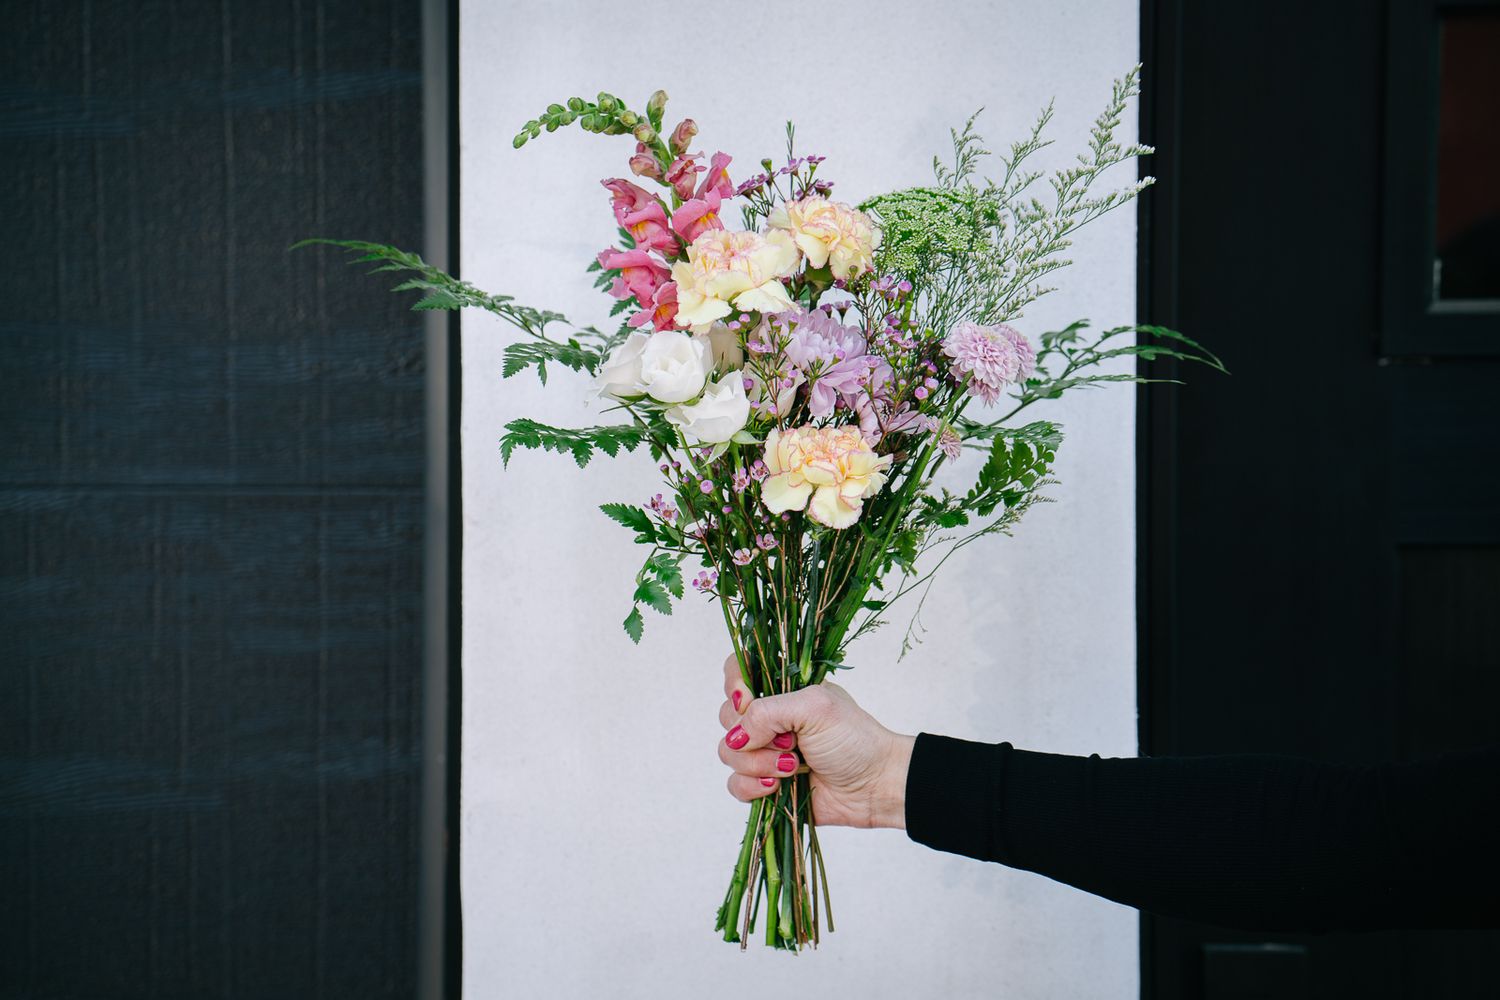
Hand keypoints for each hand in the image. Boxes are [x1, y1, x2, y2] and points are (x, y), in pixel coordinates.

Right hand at [716, 654, 913, 828]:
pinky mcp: (764, 784)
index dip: (734, 686)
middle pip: (727, 717)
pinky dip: (754, 787)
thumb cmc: (854, 739)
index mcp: (781, 689)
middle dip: (752, 734)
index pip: (736, 671)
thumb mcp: (815, 708)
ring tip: (792, 767)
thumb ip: (767, 712)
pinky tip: (779, 787)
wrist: (875, 786)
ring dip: (758, 763)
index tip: (747, 702)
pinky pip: (735, 784)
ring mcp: (765, 751)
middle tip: (789, 741)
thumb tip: (736, 737)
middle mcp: (769, 717)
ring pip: (728, 753)